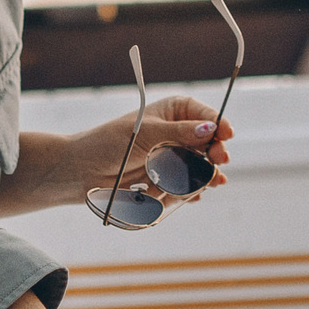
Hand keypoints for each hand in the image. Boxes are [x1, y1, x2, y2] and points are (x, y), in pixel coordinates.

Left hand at [84, 96, 233, 211]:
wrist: (81, 172)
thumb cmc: (107, 143)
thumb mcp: (144, 133)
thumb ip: (177, 133)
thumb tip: (208, 129)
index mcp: (171, 112)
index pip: (203, 115)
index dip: (217, 124)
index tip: (227, 134)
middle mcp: (175, 134)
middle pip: (207, 143)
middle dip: (214, 153)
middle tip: (219, 160)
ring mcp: (171, 158)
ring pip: (199, 167)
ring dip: (202, 176)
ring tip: (210, 182)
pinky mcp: (166, 180)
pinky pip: (186, 187)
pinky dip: (190, 192)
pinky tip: (195, 196)